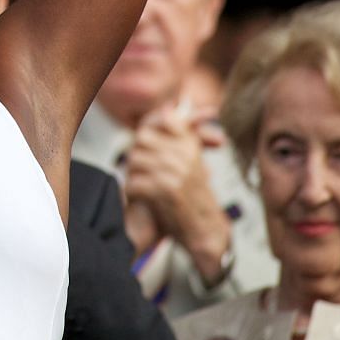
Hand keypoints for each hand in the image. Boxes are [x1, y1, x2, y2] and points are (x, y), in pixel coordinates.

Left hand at [123, 108, 230, 282]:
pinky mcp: (166, 191)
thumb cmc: (196, 196)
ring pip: (135, 159)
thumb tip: (172, 108)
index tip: (147, 138)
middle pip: (142, 138)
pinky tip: (139, 196)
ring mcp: (176, 172)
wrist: (207, 231)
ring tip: (141, 183)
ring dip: (133, 173)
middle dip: (137, 152)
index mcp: (192, 146)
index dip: (151, 125)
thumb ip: (184, 135)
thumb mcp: (194, 161)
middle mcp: (185, 155)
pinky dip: (132, 191)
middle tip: (141, 167)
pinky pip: (134, 182)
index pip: (164, 119)